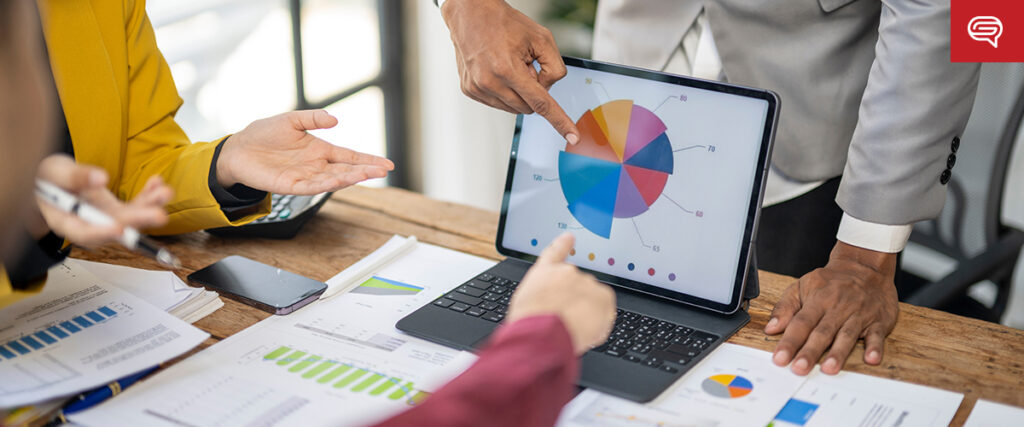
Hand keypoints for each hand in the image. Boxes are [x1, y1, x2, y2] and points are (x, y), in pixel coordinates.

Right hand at [33, 154, 171, 246]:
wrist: (50, 178)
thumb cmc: (45, 178)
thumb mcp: (53, 172)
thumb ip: (74, 176)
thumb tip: (101, 178)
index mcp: (64, 221)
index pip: (83, 232)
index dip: (101, 232)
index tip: (118, 228)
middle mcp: (87, 224)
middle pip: (114, 227)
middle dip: (138, 220)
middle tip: (159, 215)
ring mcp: (103, 217)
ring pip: (130, 217)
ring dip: (149, 206)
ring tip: (165, 193)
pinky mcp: (114, 209)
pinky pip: (134, 205)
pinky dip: (148, 194)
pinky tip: (157, 181)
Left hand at [216, 110, 394, 193]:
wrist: (238, 149)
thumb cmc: (263, 134)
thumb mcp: (291, 120)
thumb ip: (313, 119)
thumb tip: (335, 119)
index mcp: (320, 150)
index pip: (349, 156)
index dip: (368, 160)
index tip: (387, 164)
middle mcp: (316, 165)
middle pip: (346, 170)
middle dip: (365, 170)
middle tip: (383, 170)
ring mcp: (305, 177)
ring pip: (333, 179)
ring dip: (351, 178)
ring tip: (368, 174)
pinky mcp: (291, 186)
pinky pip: (313, 186)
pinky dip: (327, 185)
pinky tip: (340, 182)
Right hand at [441, 0, 579, 142]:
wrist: (472, 13)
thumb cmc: (505, 23)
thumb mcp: (542, 38)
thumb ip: (555, 68)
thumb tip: (548, 91)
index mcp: (507, 69)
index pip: (541, 103)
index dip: (559, 121)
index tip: (572, 137)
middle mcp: (489, 82)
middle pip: (528, 107)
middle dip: (533, 90)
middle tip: (525, 66)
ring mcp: (477, 88)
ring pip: (513, 108)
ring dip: (518, 91)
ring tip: (508, 65)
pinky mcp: (469, 90)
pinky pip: (498, 103)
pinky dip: (504, 91)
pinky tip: (497, 70)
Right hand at [507, 233, 615, 354]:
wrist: (542, 333)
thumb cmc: (529, 321)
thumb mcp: (526, 301)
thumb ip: (543, 292)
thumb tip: (554, 297)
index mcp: (545, 271)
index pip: (555, 252)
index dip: (563, 244)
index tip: (569, 237)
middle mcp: (567, 272)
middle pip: (577, 286)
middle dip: (575, 302)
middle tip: (564, 321)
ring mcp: (586, 282)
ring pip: (593, 300)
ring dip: (587, 313)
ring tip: (571, 328)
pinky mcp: (604, 296)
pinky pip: (605, 312)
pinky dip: (599, 324)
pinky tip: (584, 332)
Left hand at [765, 241, 898, 374]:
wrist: (865, 266)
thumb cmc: (830, 281)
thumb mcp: (802, 286)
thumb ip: (785, 307)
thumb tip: (771, 328)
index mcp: (818, 300)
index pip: (801, 323)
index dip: (790, 341)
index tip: (780, 358)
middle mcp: (838, 308)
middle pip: (822, 332)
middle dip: (810, 351)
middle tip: (799, 368)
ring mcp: (859, 314)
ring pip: (847, 335)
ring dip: (838, 353)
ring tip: (829, 369)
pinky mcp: (878, 321)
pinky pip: (878, 334)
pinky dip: (876, 347)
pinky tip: (872, 359)